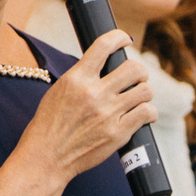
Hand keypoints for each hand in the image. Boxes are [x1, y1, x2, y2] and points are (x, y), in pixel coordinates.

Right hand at [21, 30, 155, 181]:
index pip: (103, 46)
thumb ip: (82, 77)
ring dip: (144, 92)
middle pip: (134, 68)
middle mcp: (94, 93)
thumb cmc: (50, 125)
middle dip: (139, 71)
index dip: (119, 37)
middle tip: (136, 78)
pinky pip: (147, 113)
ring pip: (145, 90)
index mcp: (76, 79)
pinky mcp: (118, 133)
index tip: (125, 39)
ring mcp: (108, 113)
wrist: (47, 157)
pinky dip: (149, 112)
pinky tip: (143, 114)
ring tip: (138, 97)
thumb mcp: (59, 91)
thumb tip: (103, 66)